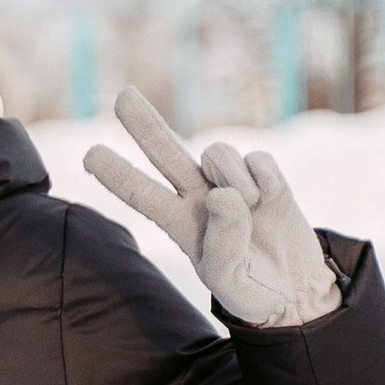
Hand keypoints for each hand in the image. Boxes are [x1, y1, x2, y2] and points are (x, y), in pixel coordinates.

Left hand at [86, 93, 341, 328]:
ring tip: (251, 207)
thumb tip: (222, 194)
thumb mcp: (228, 279)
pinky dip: (265, 180)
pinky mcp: (265, 175)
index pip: (141, 193)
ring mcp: (232, 180)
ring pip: (218, 152)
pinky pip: (258, 159)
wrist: (295, 288)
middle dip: (145, 124)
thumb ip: (222, 243)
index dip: (116, 174)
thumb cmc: (250, 286)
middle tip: (124, 96)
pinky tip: (269, 201)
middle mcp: (198, 194)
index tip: (89, 154)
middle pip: (166, 150)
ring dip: (233, 177)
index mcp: (178, 221)